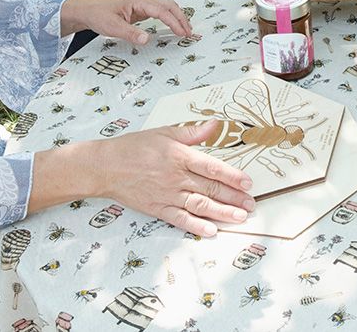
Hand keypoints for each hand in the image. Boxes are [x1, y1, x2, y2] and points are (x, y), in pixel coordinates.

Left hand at [60, 0, 192, 42]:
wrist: (87, 10)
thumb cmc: (98, 15)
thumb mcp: (113, 27)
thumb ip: (131, 33)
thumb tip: (147, 39)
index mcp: (138, 1)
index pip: (162, 11)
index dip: (174, 22)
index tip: (182, 33)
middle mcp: (142, 0)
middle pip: (169, 6)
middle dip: (181, 18)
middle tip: (189, 32)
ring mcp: (142, 4)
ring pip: (166, 7)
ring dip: (177, 17)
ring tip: (185, 30)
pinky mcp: (140, 9)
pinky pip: (160, 11)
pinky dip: (169, 18)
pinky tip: (172, 25)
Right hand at [96, 120, 254, 236]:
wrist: (105, 166)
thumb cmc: (133, 147)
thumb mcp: (164, 132)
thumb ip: (192, 131)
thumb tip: (215, 125)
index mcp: (179, 156)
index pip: (212, 167)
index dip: (233, 176)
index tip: (248, 182)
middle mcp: (176, 177)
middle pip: (210, 188)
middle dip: (234, 197)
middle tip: (251, 204)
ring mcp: (167, 195)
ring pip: (199, 205)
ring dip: (222, 213)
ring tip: (240, 217)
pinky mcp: (157, 208)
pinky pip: (180, 219)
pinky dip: (196, 226)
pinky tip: (211, 231)